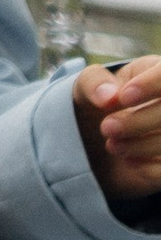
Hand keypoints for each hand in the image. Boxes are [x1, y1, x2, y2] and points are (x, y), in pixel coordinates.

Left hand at [74, 55, 160, 201]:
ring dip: (141, 145)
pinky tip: (129, 161)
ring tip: (112, 145)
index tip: (124, 98)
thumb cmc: (95, 104)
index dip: (150, 85)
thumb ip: (93, 83)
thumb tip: (108, 96)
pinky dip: (149, 167)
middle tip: (107, 128)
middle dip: (138, 121)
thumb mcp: (85, 88)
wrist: (94, 142)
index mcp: (157, 72)